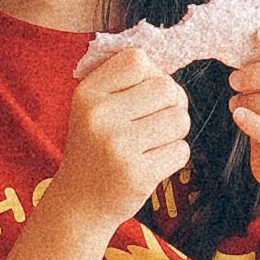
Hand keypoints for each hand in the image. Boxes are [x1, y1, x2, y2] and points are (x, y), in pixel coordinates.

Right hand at [40, 27, 194, 257]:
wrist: (78, 204)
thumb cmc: (95, 148)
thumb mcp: (94, 108)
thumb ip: (125, 82)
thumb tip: (171, 56)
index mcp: (88, 93)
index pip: (138, 59)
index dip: (153, 74)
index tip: (146, 94)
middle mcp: (99, 116)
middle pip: (167, 88)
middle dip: (173, 104)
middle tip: (158, 121)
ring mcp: (118, 147)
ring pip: (180, 119)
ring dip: (176, 132)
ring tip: (153, 143)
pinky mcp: (137, 175)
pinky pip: (180, 151)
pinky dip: (174, 156)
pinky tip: (152, 163)